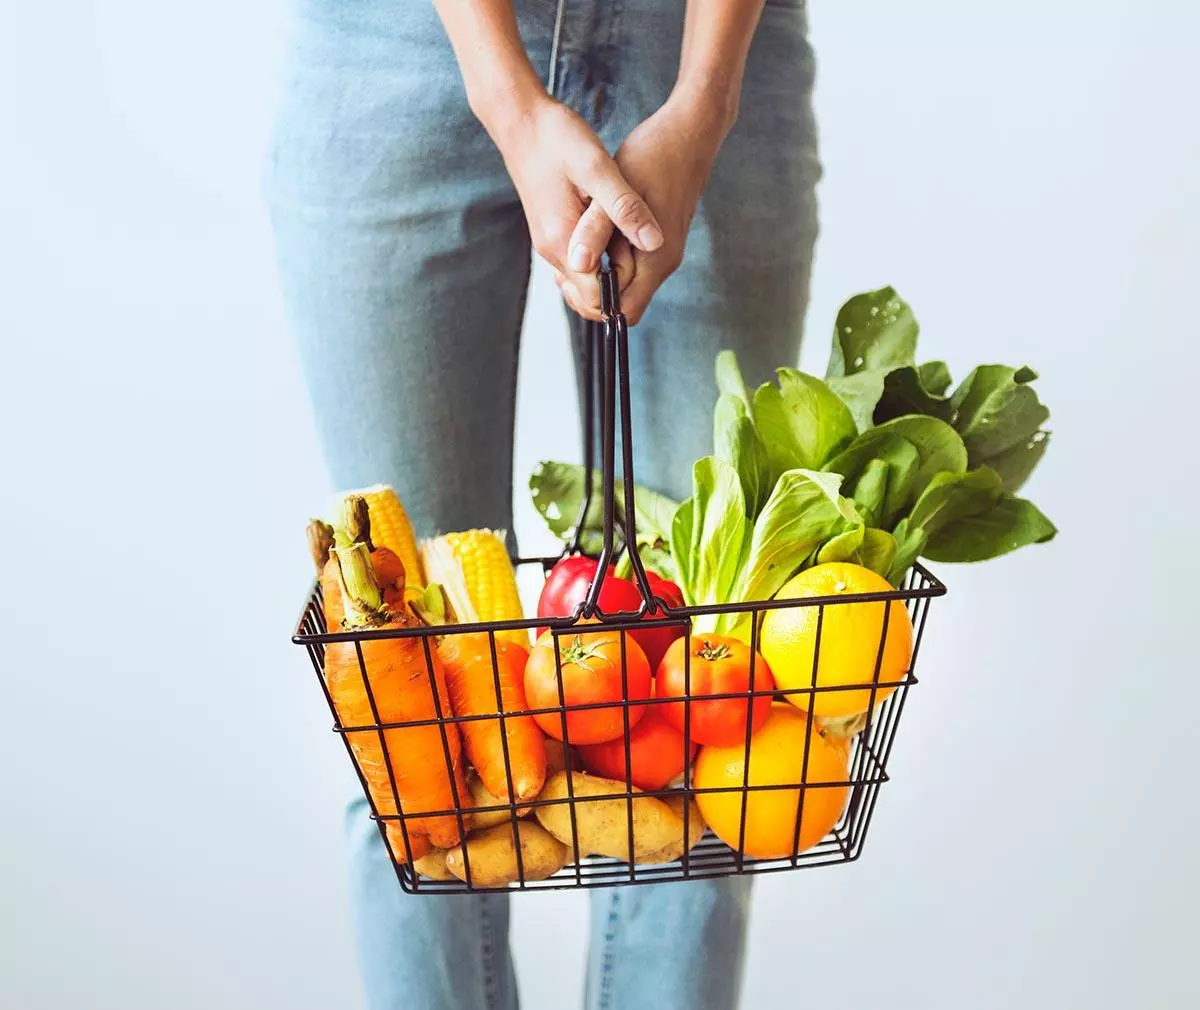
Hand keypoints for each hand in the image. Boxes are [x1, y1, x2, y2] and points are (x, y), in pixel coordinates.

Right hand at [482, 94, 663, 319]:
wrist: (520, 120)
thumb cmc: (557, 139)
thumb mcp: (598, 168)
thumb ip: (624, 208)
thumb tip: (655, 243)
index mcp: (563, 242)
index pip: (594, 299)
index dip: (624, 293)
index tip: (647, 268)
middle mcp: (552, 250)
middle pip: (587, 297)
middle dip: (618, 289)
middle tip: (645, 259)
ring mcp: (550, 242)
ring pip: (582, 282)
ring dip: (609, 274)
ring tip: (634, 246)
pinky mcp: (552, 231)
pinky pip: (578, 262)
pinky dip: (599, 260)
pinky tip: (617, 236)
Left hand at [563, 91, 731, 323]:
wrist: (689, 131)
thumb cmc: (654, 155)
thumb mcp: (617, 189)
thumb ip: (597, 230)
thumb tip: (578, 265)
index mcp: (656, 260)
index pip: (622, 312)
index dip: (592, 302)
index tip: (569, 274)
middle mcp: (662, 263)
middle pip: (621, 300)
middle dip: (592, 285)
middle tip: (568, 253)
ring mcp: (662, 252)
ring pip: (622, 280)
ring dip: (598, 267)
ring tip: (578, 238)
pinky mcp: (656, 239)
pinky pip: (628, 261)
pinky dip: (607, 252)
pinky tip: (593, 227)